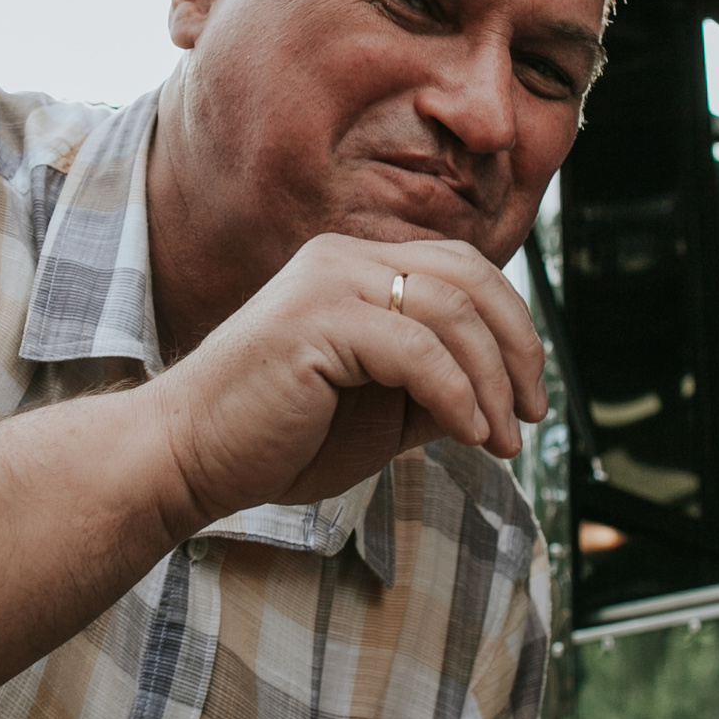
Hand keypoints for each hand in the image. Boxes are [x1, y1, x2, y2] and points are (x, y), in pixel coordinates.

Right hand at [147, 233, 546, 517]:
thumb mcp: (381, 413)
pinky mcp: (316, 320)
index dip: (514, 328)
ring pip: (452, 311)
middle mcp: (343, 259)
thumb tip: (506, 395)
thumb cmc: (276, 440)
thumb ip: (437, 389)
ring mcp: (328, 282)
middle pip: (470, 278)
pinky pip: (417, 349)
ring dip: (492, 381)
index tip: (530, 398)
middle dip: (518, 348)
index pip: (464, 271)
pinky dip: (456, 394)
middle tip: (531, 414)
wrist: (186, 459)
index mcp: (356, 268)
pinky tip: (467, 435)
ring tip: (501, 438)